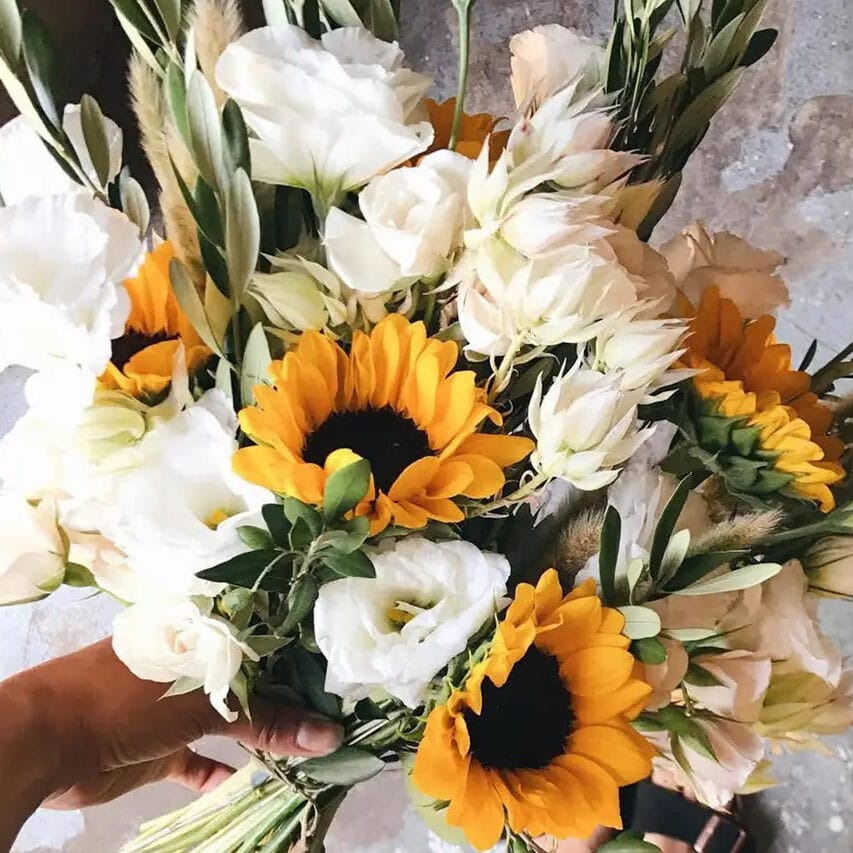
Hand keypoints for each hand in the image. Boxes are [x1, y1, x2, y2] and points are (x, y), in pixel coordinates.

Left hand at [0, 639, 342, 849]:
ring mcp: (175, 705)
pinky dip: (222, 771)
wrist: (45, 740)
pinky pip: (200, 758)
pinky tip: (247, 781)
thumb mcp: (200, 702)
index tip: (342, 666)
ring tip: (307, 747)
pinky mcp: (160, 746)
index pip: (264, 634)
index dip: (302, 650)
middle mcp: (193, 663)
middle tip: (336, 711)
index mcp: (201, 632)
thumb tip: (329, 734)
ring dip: (263, 735)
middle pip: (251, 680)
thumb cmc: (125, 697)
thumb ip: (266, 720)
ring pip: (231, 718)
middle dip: (289, 698)